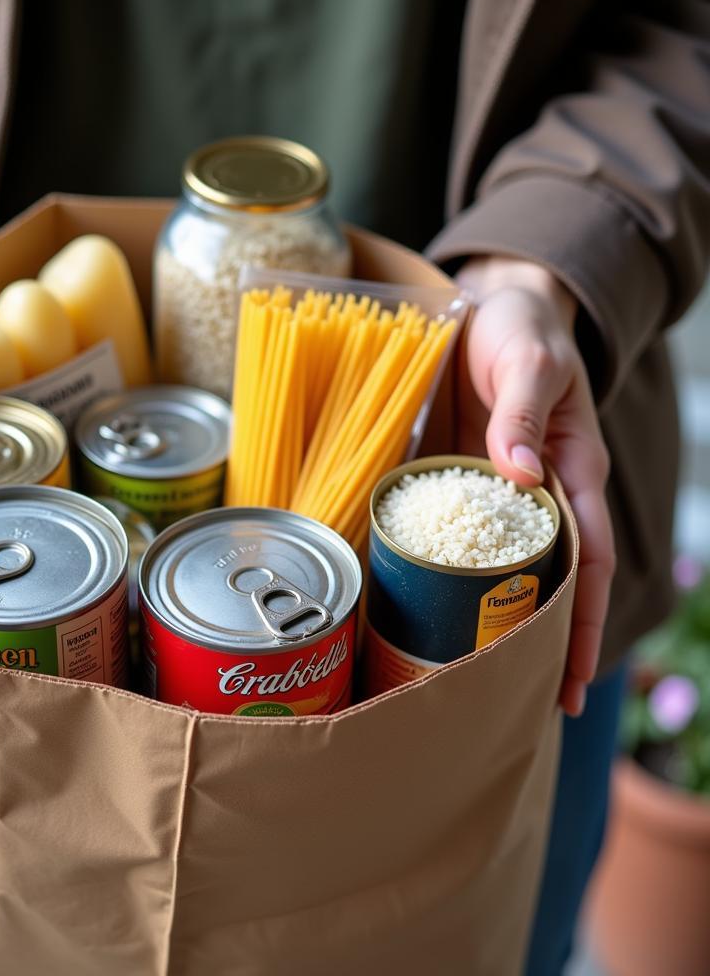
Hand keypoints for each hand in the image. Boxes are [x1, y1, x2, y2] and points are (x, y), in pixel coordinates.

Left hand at [455, 256, 615, 716]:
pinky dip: (447, 574)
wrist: (486, 308)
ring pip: (500, 568)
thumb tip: (521, 473)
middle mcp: (538, 494)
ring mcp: (495, 493)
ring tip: (473, 676)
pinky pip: (453, 536)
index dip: (582, 618)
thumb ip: (524, 412)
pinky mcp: (457, 482)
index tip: (572, 676)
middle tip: (525, 704)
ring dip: (494, 620)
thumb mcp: (529, 361)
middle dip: (543, 641)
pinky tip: (425, 607)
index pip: (586, 558)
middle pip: (548, 579)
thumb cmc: (520, 331)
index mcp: (572, 470)